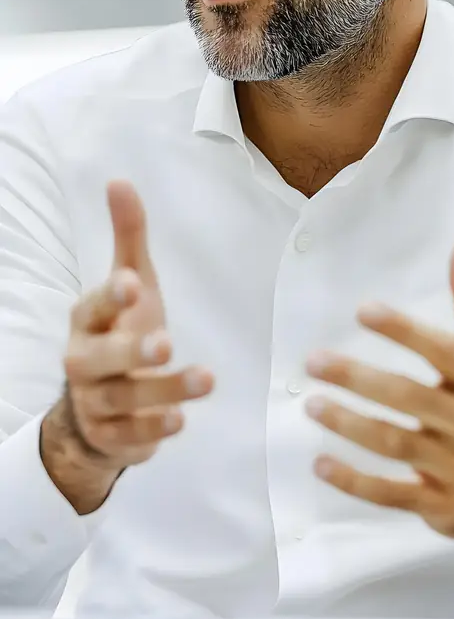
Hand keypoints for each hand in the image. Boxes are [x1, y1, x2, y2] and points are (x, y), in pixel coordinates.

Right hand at [42, 181, 213, 504]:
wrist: (99, 406)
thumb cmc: (120, 329)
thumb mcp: (131, 284)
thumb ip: (128, 236)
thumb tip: (120, 181)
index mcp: (87, 321)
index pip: (92, 307)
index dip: (110, 296)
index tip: (131, 283)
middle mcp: (84, 362)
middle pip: (102, 359)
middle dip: (132, 351)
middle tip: (166, 340)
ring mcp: (96, 403)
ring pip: (125, 401)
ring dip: (164, 392)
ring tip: (204, 380)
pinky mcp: (113, 437)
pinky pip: (130, 437)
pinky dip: (154, 431)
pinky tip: (182, 420)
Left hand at [305, 242, 453, 575]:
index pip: (445, 352)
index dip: (405, 331)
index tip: (363, 311)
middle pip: (410, 398)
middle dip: (358, 378)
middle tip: (314, 360)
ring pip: (396, 444)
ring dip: (349, 424)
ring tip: (311, 404)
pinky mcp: (442, 507)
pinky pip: (392, 494)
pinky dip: (354, 481)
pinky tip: (321, 462)